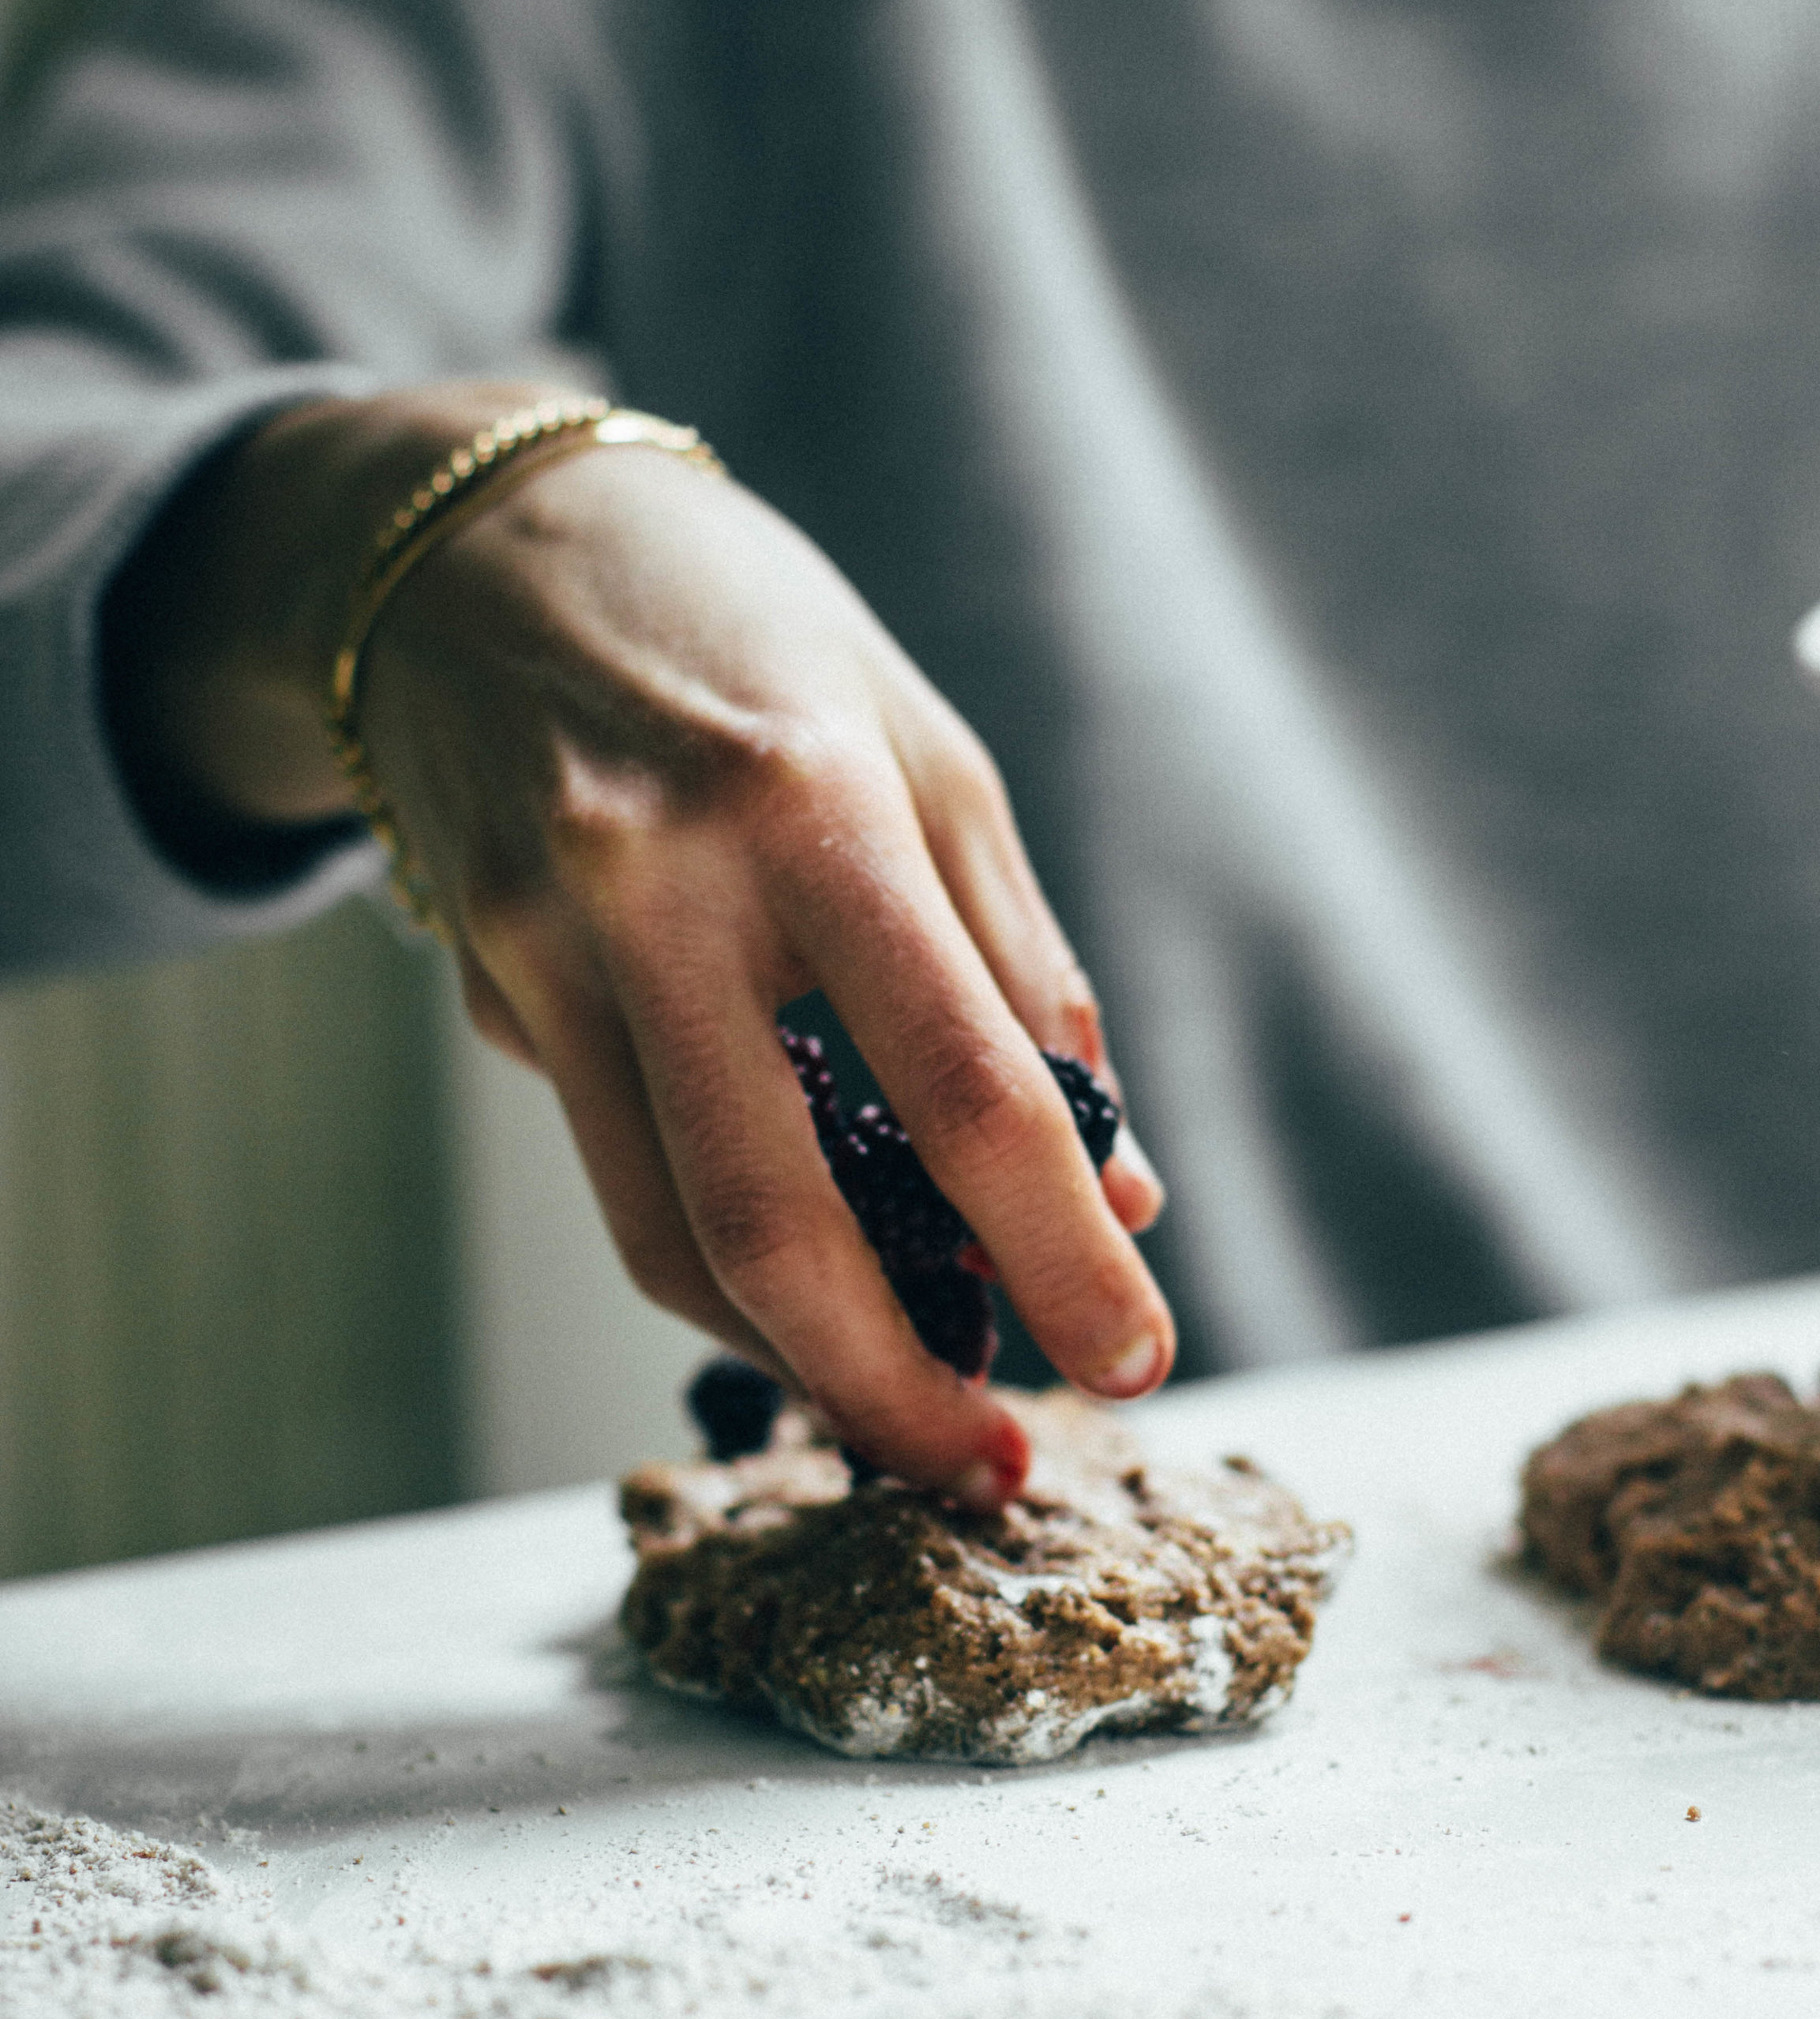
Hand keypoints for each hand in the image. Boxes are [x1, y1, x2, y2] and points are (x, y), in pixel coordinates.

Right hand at [109, 383, 1171, 1499]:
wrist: (481, 547)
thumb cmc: (750, 641)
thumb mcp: (924, 756)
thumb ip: (1019, 968)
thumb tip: (1114, 1190)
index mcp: (811, 804)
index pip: (961, 1082)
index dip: (1057, 1250)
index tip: (1138, 1363)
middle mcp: (655, 885)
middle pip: (773, 1223)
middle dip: (898, 1386)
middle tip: (993, 1470)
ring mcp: (544, 946)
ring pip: (668, 1238)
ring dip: (801, 1354)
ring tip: (911, 1391)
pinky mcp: (485, 988)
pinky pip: (617, 1162)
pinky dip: (720, 1244)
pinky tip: (802, 1245)